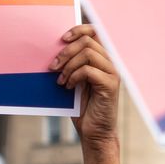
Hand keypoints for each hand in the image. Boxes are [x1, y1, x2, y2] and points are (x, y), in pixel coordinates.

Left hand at [53, 24, 126, 163]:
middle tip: (52, 66)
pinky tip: (68, 87)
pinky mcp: (110, 85)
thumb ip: (69, 65)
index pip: (95, 32)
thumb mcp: (73, 82)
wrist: (93, 133)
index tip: (62, 38)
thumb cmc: (82, 108)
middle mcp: (110, 63)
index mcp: (102, 59)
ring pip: (88, 53)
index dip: (79, 30)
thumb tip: (52, 50)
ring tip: (60, 80)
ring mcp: (112, 73)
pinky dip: (74, 76)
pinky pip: (89, 70)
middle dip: (66, 51)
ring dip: (68, 65)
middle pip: (88, 41)